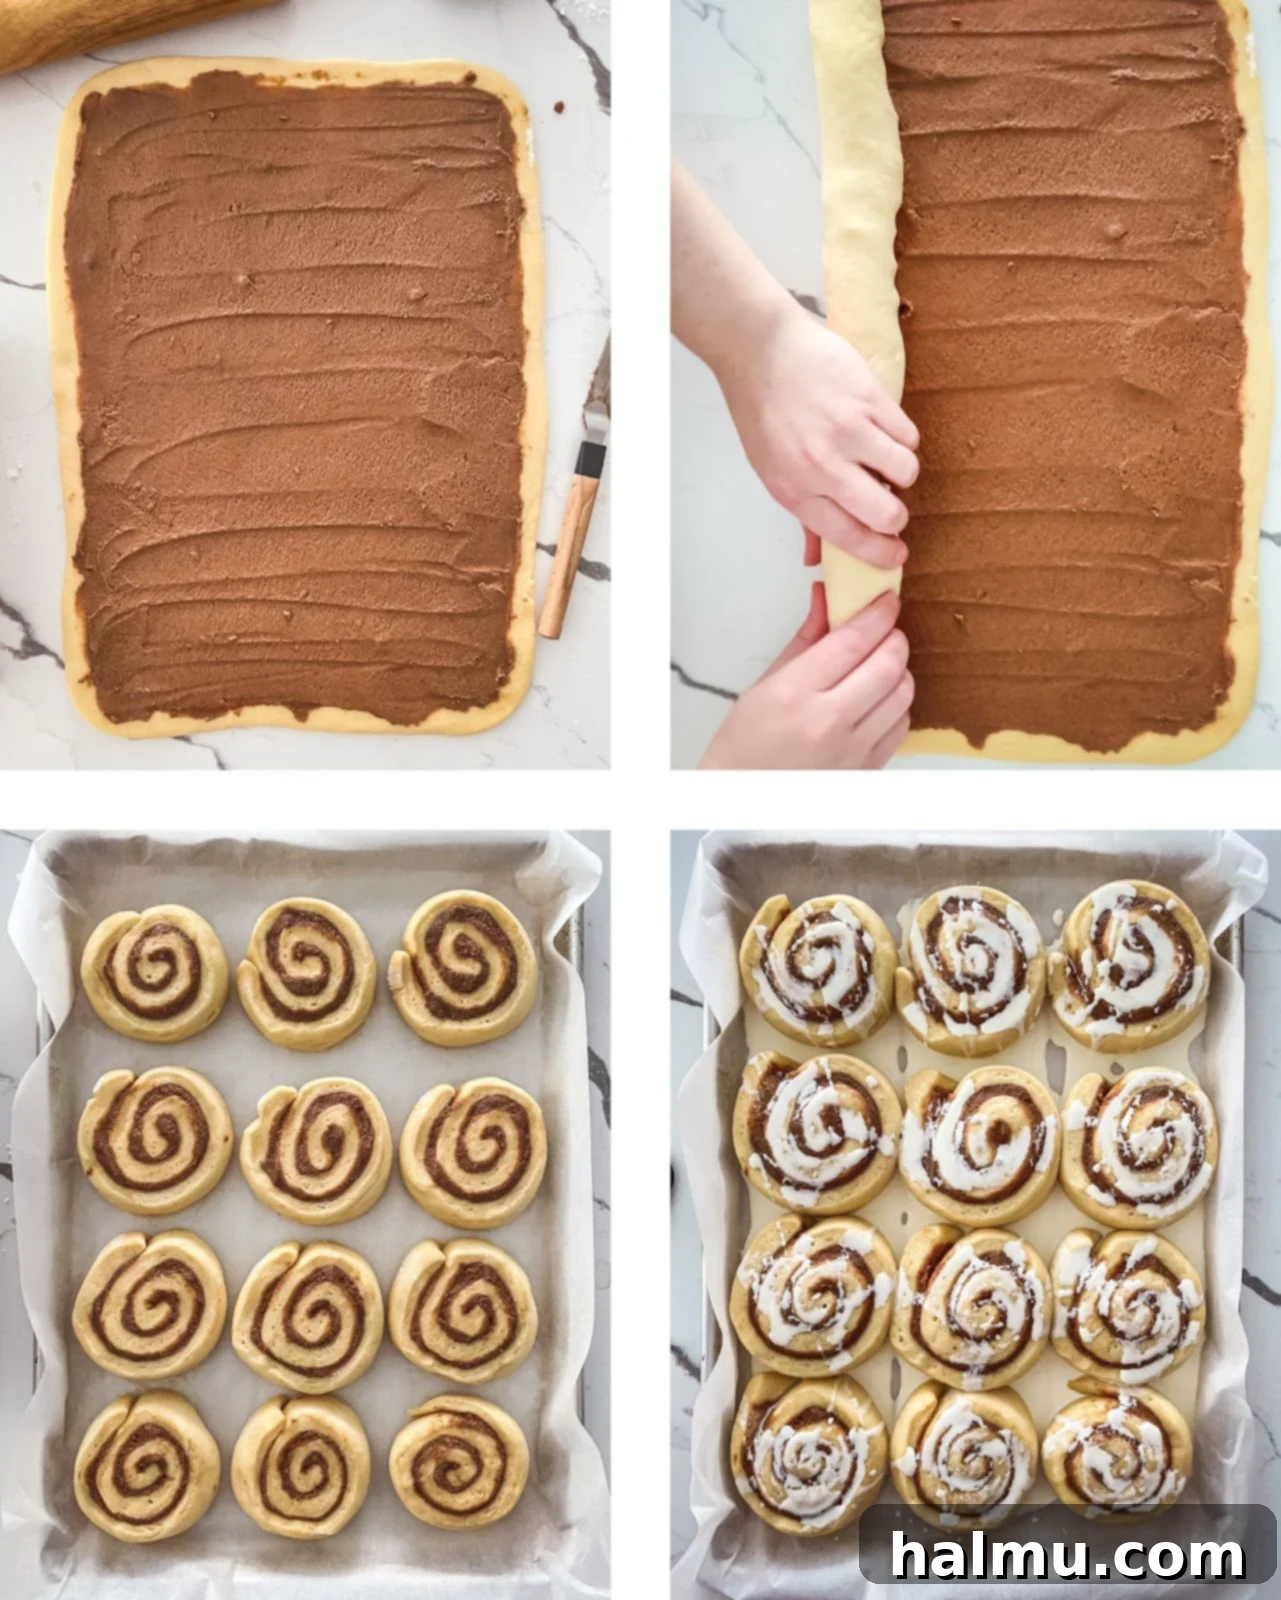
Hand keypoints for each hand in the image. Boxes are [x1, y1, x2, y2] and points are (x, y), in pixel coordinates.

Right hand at [700, 588, 913, 769]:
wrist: (742, 802)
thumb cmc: (744, 746)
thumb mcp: (765, 684)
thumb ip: (806, 640)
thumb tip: (828, 599)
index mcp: (793, 694)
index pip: (853, 641)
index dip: (877, 614)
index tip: (886, 601)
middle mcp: (827, 723)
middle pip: (888, 665)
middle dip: (894, 639)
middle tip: (885, 632)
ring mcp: (851, 751)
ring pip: (902, 694)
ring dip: (899, 672)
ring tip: (880, 667)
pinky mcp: (867, 770)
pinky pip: (901, 727)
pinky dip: (896, 706)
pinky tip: (876, 702)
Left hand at [718, 299, 919, 567]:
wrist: (759, 349)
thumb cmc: (763, 411)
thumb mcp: (771, 469)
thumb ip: (803, 512)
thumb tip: (818, 556)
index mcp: (795, 490)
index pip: (849, 537)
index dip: (879, 552)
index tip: (894, 554)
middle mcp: (822, 466)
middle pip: (886, 513)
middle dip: (896, 517)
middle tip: (892, 504)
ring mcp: (849, 430)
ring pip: (905, 471)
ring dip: (901, 471)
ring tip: (883, 457)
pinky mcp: (869, 398)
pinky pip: (908, 434)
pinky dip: (902, 437)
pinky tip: (883, 429)